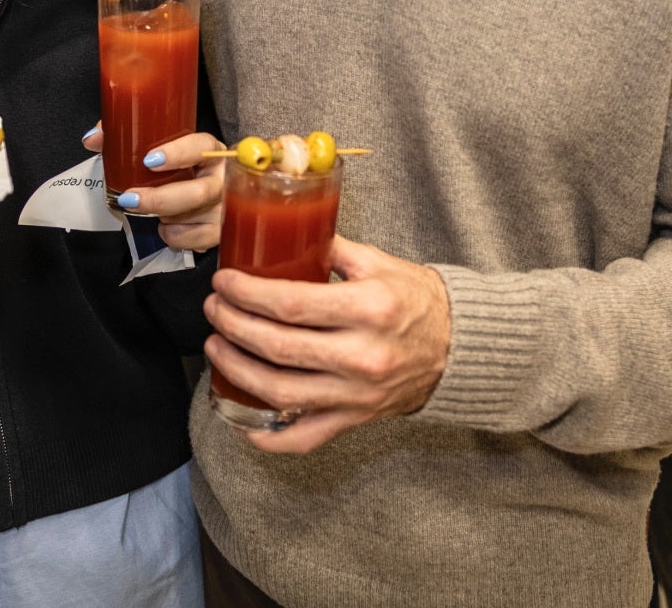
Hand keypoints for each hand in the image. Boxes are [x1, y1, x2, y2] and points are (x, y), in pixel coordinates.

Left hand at [82, 123, 225, 251]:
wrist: (198, 191)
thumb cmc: (173, 167)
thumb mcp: (152, 148)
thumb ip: (121, 138)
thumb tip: (92, 139)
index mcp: (210, 150)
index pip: (201, 147)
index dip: (178, 153)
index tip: (149, 160)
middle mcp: (223, 177)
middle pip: (200, 192)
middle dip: (161, 199)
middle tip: (129, 199)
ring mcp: (225, 206)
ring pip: (196, 218)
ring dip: (166, 217)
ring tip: (151, 210)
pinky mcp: (221, 231)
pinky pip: (197, 240)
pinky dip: (175, 235)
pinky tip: (166, 226)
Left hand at [204, 235, 450, 452]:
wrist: (458, 347)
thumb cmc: (418, 300)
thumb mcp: (378, 262)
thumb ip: (330, 248)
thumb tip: (281, 233)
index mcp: (367, 309)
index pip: (290, 303)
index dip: (246, 294)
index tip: (224, 282)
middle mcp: (361, 356)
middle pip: (277, 347)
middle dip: (233, 326)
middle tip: (213, 308)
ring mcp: (357, 394)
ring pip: (280, 392)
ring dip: (236, 370)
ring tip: (217, 346)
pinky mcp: (355, 418)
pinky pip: (303, 438)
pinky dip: (267, 437)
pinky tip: (238, 420)